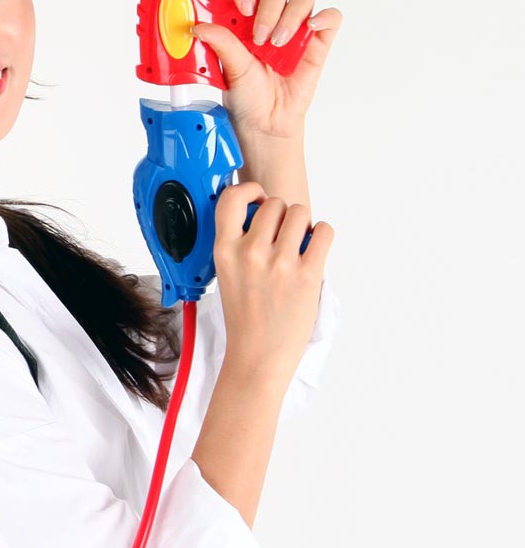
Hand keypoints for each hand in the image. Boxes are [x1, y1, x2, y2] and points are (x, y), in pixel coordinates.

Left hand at [192, 0, 342, 139]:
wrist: (266, 122)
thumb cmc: (246, 94)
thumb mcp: (229, 70)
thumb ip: (220, 44)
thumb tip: (199, 27)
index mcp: (240, 17)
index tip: (242, 5)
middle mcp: (268, 15)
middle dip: (268, 8)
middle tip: (259, 37)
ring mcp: (294, 26)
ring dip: (291, 15)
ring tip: (277, 44)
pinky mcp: (317, 40)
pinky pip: (330, 16)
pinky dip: (323, 17)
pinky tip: (310, 29)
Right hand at [213, 180, 334, 382]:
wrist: (257, 356)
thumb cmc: (244, 317)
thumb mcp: (227, 274)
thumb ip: (239, 243)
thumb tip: (265, 213)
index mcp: (224, 250)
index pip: (231, 198)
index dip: (249, 191)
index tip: (258, 199)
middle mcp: (249, 252)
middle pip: (275, 204)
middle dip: (283, 214)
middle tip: (282, 236)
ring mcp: (279, 263)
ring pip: (300, 212)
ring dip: (303, 224)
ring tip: (299, 245)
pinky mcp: (306, 275)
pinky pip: (323, 232)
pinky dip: (322, 236)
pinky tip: (314, 251)